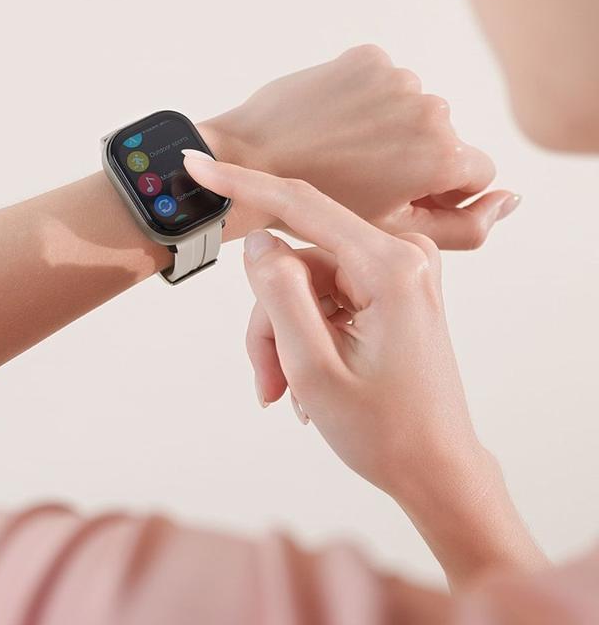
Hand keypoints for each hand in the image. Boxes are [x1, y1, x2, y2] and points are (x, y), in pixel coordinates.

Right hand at [182, 154, 545, 585]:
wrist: (436, 468)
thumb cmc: (385, 431)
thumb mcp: (314, 369)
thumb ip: (280, 294)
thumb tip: (258, 240)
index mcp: (389, 267)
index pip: (300, 205)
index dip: (241, 184)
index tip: (195, 162)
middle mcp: (400, 255)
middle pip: (296, 261)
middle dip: (269, 319)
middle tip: (267, 381)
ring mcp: (397, 269)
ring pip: (303, 283)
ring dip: (283, 336)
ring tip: (286, 391)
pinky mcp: (390, 284)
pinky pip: (323, 294)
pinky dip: (303, 334)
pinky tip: (306, 381)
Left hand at [200, 45, 519, 248]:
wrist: (250, 164)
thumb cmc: (318, 209)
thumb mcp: (393, 233)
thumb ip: (464, 226)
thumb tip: (513, 197)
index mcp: (442, 156)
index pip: (477, 172)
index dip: (440, 190)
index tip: (398, 195)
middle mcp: (429, 110)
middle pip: (444, 137)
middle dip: (413, 156)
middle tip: (361, 177)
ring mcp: (396, 78)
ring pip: (412, 108)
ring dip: (388, 126)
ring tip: (342, 150)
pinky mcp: (366, 58)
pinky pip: (383, 81)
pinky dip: (365, 99)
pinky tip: (334, 122)